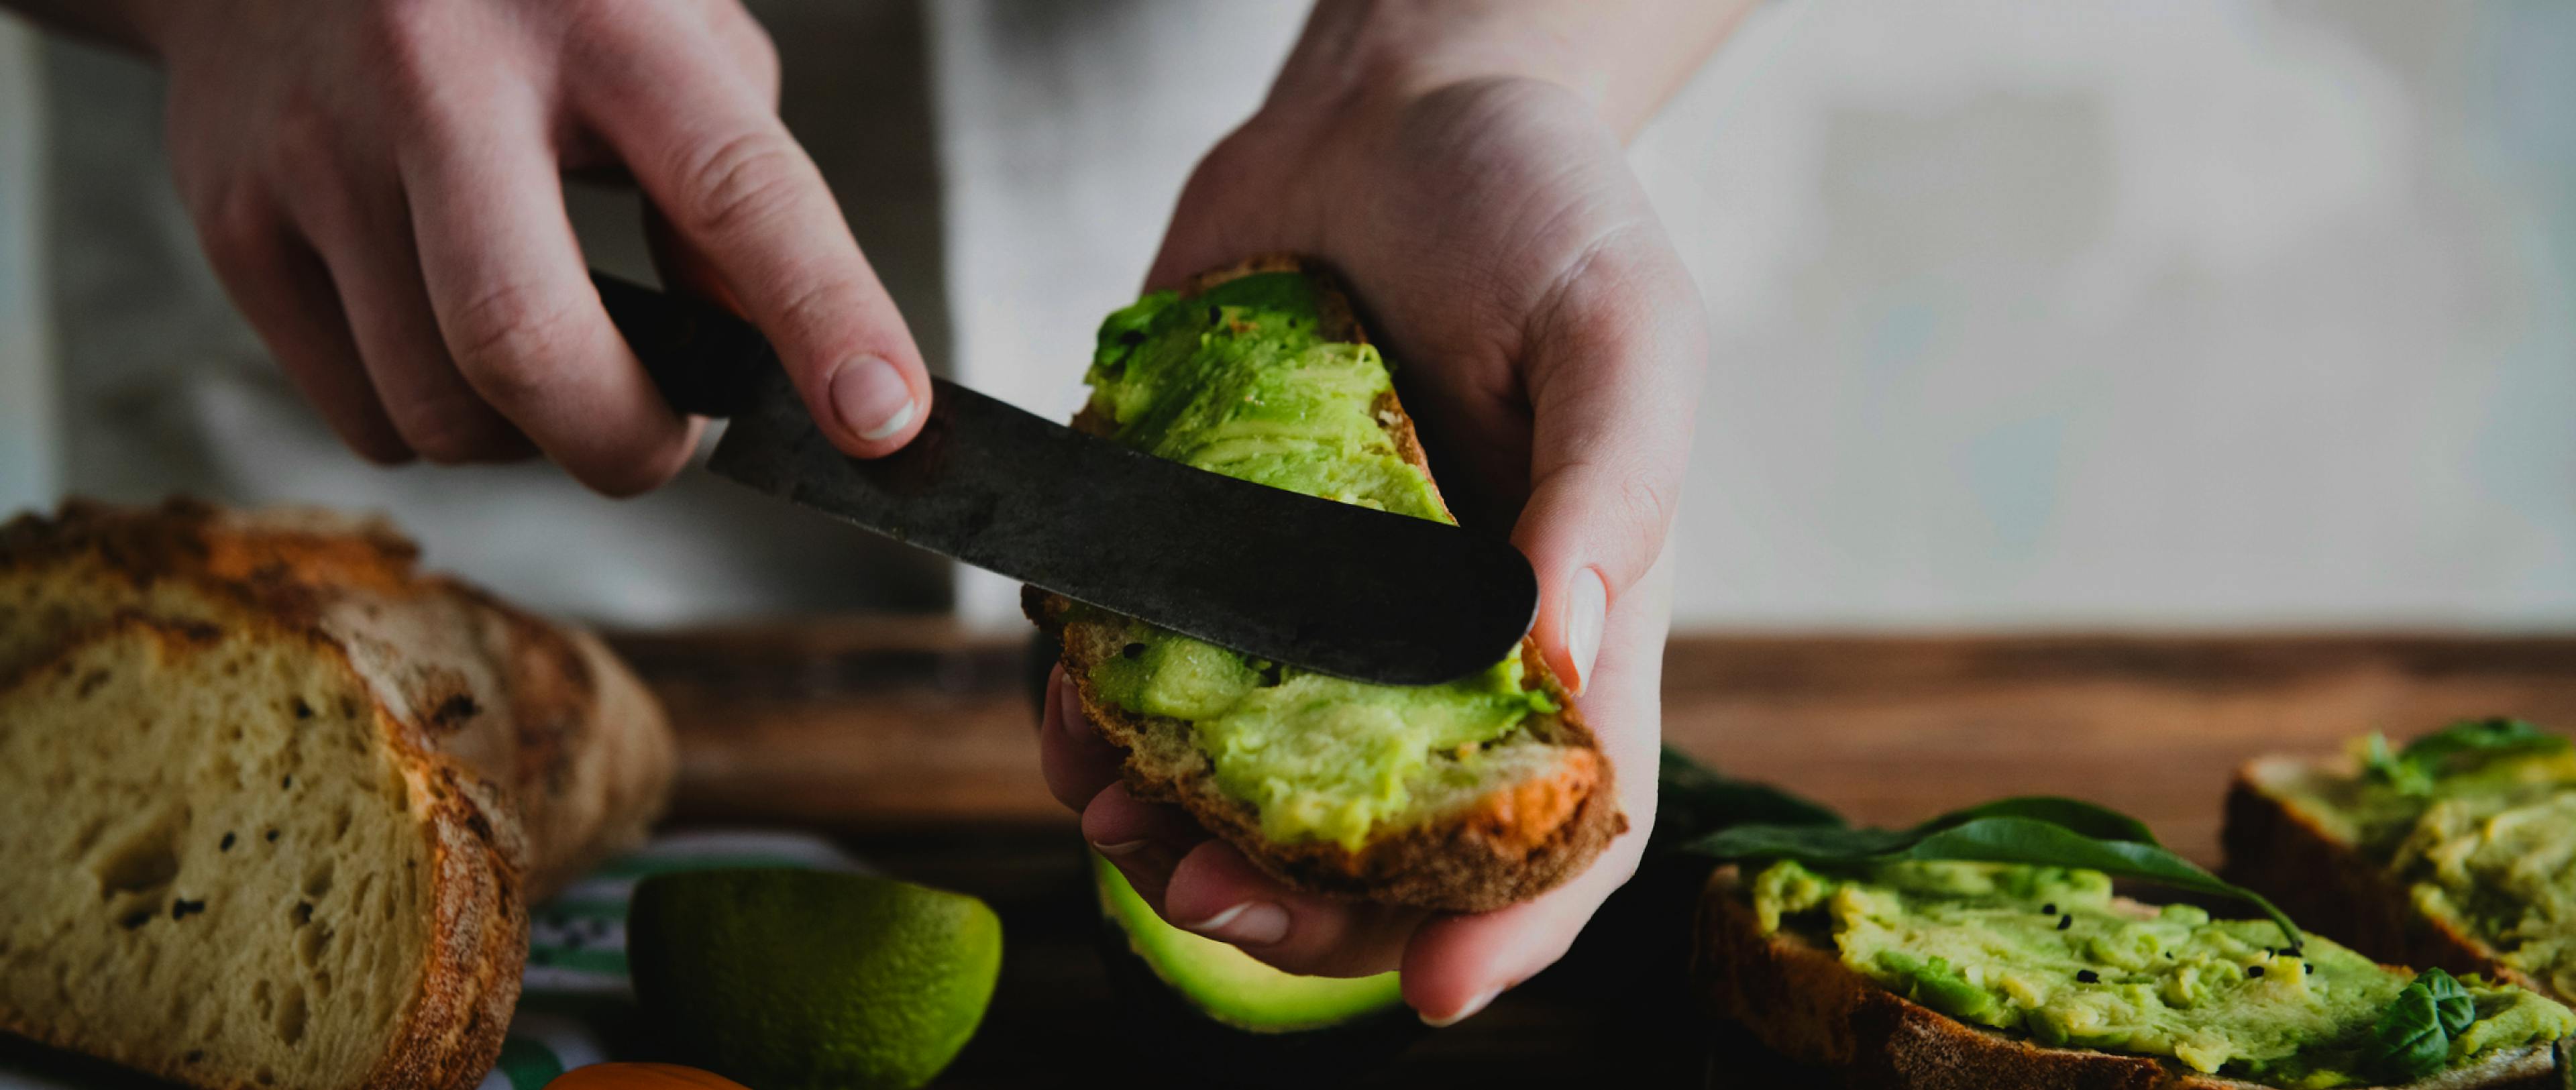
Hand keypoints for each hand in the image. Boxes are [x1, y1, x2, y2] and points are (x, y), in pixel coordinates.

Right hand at [134, 0, 928, 490]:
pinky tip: (453, 340)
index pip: (736, 189)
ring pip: (440, 410)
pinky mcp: (234, 222)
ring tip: (559, 367)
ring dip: (530, 441)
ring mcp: (317, 153)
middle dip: (625, 443)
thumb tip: (769, 362)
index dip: (824, 317)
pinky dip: (439, 423)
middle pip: (527, 345)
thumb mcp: (668, 34)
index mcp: (596, 16)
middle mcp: (439, 77)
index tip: (884, 420)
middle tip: (669, 436)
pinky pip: (361, 414)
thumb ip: (735, 188)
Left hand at [1039, 58, 1710, 1022]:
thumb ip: (1606, 491)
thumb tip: (1560, 657)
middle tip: (1206, 904)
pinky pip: (1145, 678)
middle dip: (1297, 915)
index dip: (1512, 927)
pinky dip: (1098, 722)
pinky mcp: (1203, 547)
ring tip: (1114, 823)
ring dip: (1172, 839)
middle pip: (1382, 851)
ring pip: (1246, 792)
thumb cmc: (1538, 207)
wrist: (1387, 103)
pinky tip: (1068, 716)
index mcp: (1563, 623)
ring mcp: (1310, 608)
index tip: (1439, 991)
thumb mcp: (1618, 329)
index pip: (1562, 825)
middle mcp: (1429, 644)